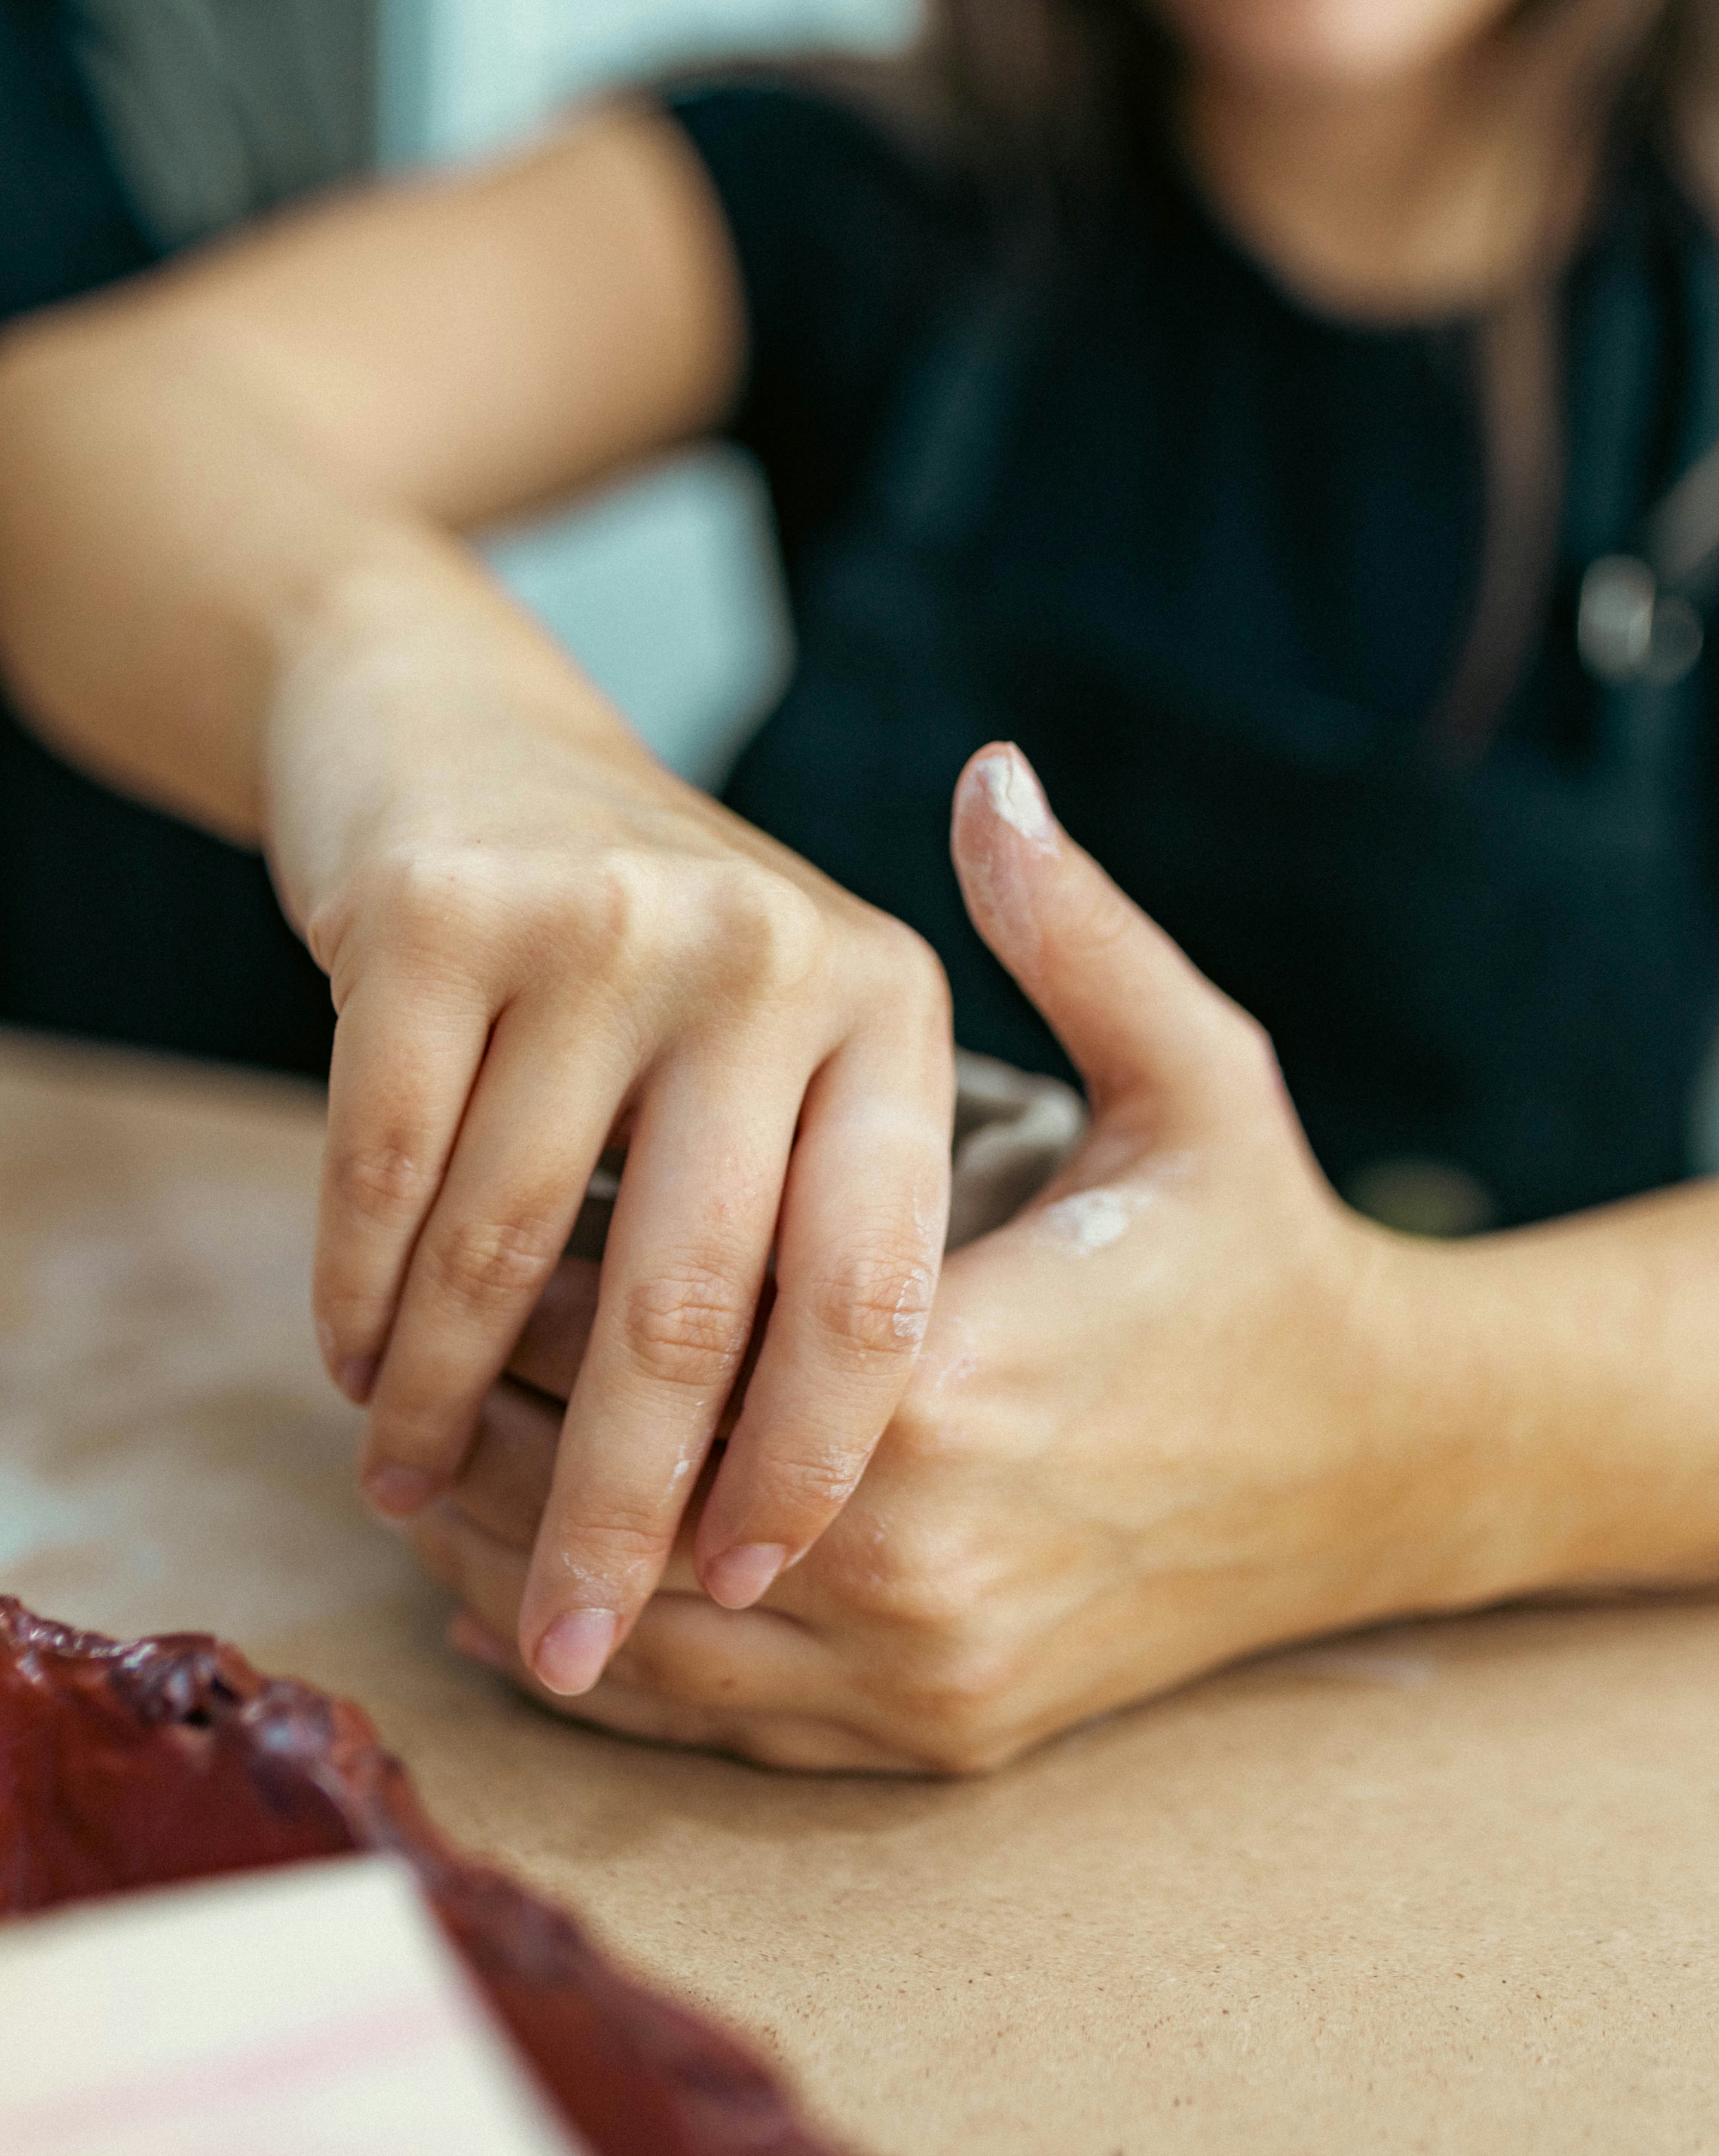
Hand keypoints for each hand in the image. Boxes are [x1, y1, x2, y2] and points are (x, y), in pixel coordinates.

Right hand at [269, 560, 953, 1696]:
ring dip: (448, 1410)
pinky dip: (356, 1297)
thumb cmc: (652, 950)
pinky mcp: (431, 915)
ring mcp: (598, 925)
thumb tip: (750, 1522)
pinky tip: (356, 1370)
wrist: (466, 739)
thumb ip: (809, 1225)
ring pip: (508, 1250)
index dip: (802, 1464)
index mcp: (888, 1008)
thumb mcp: (794, 1037)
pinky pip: (379, 1172)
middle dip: (619, 1507)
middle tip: (577, 1640)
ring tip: (418, 1497)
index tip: (741, 1588)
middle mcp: (767, 956)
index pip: (869, 1290)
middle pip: (690, 1306)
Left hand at [414, 742, 1453, 1771]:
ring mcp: (922, 1669)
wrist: (1383, 1462)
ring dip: (509, 1559)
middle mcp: (915, 1550)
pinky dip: (601, 1670)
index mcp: (948, 1370)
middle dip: (491, 1428)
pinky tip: (507, 1606)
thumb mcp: (1198, 1072)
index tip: (477, 1210)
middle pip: (613, 1492)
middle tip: (408, 1350)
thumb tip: (992, 772)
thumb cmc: (1267, 1251)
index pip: (654, 1329)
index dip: (534, 1277)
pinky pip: (714, 1724)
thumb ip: (1074, 930)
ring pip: (637, 1636)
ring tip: (426, 1475)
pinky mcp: (937, 1738)